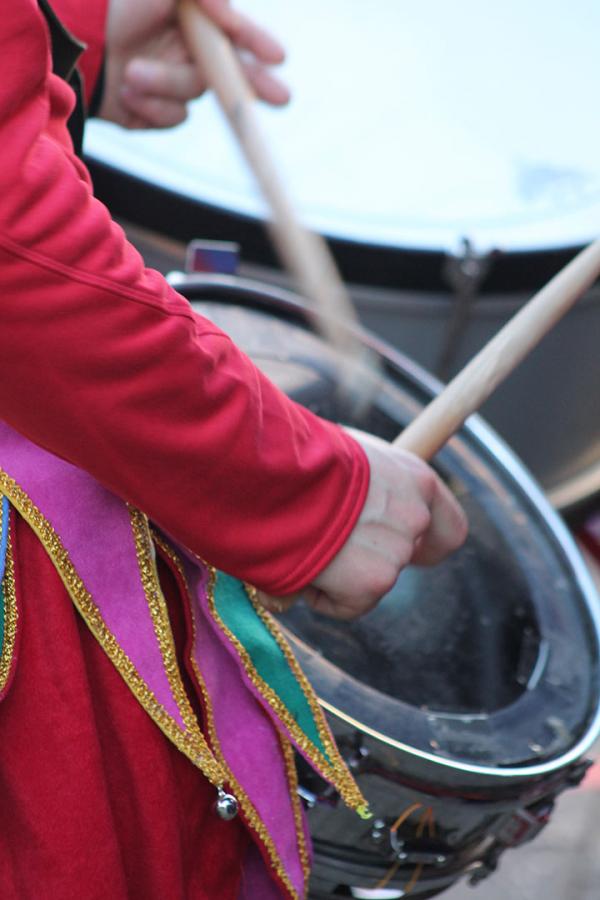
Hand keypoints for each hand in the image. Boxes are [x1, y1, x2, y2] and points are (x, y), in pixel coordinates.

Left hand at [98, 0, 289, 128]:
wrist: (76, 48)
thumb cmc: (116, 9)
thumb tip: (232, 18)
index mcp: (193, 24)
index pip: (235, 35)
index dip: (258, 45)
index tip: (278, 58)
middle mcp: (188, 54)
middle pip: (231, 74)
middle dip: (253, 85)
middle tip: (280, 97)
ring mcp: (174, 84)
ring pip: (192, 95)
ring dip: (162, 84)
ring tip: (130, 72)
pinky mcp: (159, 112)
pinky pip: (173, 117)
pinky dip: (150, 106)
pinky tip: (127, 91)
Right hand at [258, 428, 467, 620]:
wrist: (271, 473)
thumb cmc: (296, 458)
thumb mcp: (345, 459)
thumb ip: (363, 489)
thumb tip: (344, 512)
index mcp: (416, 479)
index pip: (450, 529)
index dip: (425, 544)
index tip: (406, 551)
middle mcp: (416, 516)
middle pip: (401, 556)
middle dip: (368, 560)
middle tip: (331, 551)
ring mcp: (395, 553)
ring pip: (368, 580)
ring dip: (336, 572)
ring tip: (301, 542)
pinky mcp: (372, 584)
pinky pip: (345, 603)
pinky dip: (318, 594)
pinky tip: (298, 563)